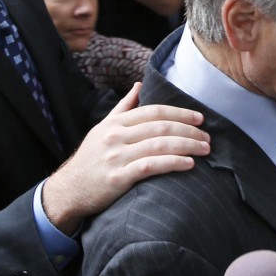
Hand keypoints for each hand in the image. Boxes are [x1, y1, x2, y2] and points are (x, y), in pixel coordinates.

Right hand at [41, 83, 209, 233]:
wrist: (68, 190)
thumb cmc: (90, 159)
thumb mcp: (102, 128)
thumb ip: (123, 107)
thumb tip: (139, 85)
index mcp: (115, 122)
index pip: (153, 111)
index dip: (179, 113)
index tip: (199, 118)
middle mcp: (115, 136)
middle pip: (160, 127)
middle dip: (188, 131)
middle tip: (207, 137)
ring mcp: (116, 156)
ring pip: (159, 145)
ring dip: (187, 146)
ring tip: (204, 149)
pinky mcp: (118, 178)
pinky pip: (150, 166)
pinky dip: (172, 163)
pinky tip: (188, 164)